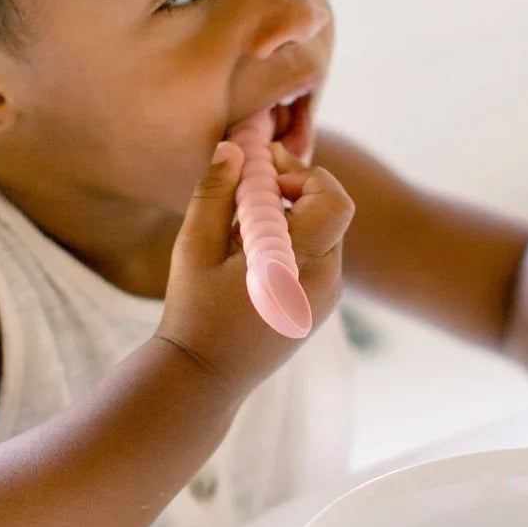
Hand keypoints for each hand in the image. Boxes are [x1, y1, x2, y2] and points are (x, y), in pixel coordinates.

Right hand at [156, 139, 354, 393]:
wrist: (201, 378)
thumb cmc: (193, 314)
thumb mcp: (194, 248)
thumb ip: (215, 194)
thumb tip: (234, 148)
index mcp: (298, 268)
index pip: (334, 201)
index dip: (305, 176)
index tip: (264, 176)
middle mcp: (325, 284)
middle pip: (332, 213)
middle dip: (295, 192)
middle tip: (249, 190)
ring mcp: (327, 299)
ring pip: (325, 234)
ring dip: (292, 216)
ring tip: (243, 227)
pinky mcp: (319, 308)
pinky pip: (317, 258)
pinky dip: (293, 242)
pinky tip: (251, 254)